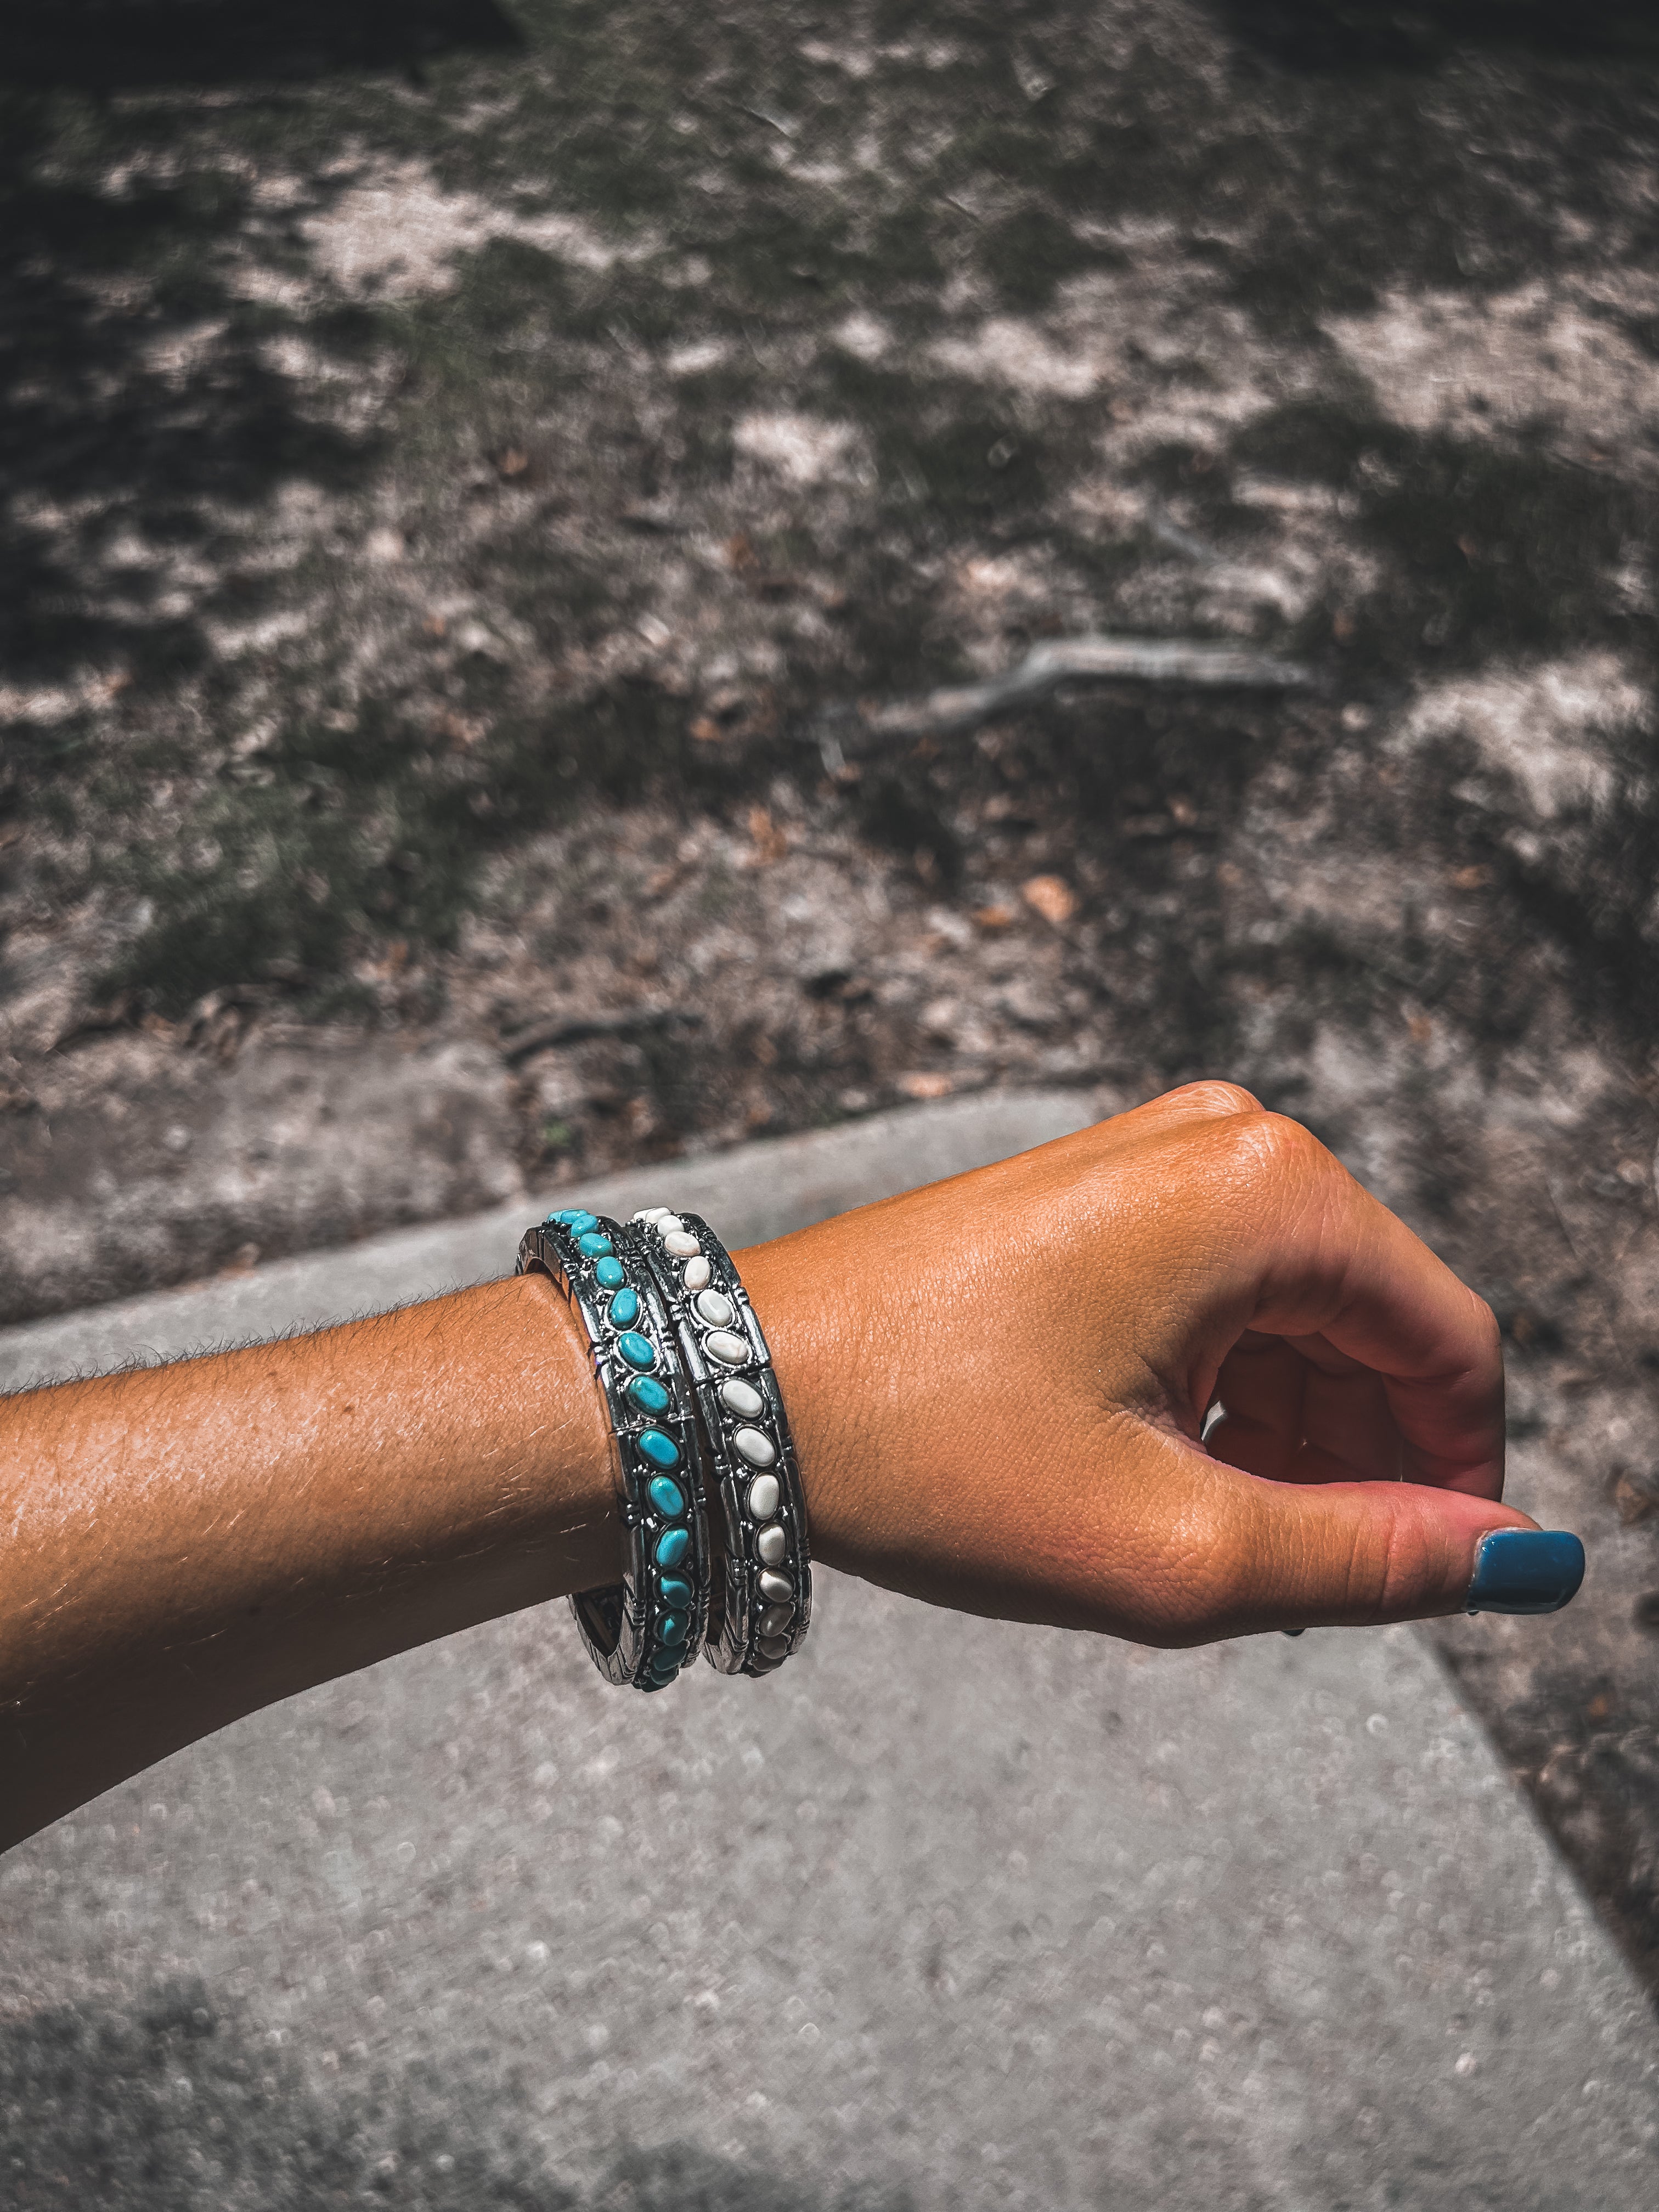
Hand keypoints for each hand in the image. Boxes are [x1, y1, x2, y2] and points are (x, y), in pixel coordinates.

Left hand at [743, 1082, 1569, 1642]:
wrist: (732, 1385)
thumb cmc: (933, 1454)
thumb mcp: (1173, 1546)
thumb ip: (1371, 1559)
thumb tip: (1522, 1561)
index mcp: (1271, 1193)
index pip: (1452, 1350)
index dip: (1455, 1483)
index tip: (1407, 1587)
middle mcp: (1228, 1140)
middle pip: (1375, 1332)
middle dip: (1352, 1466)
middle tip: (1270, 1585)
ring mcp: (1154, 1154)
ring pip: (1295, 1324)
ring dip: (1279, 1442)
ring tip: (1189, 1539)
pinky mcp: (1098, 1190)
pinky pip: (1217, 1299)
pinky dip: (1215, 1397)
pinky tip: (1147, 1474)